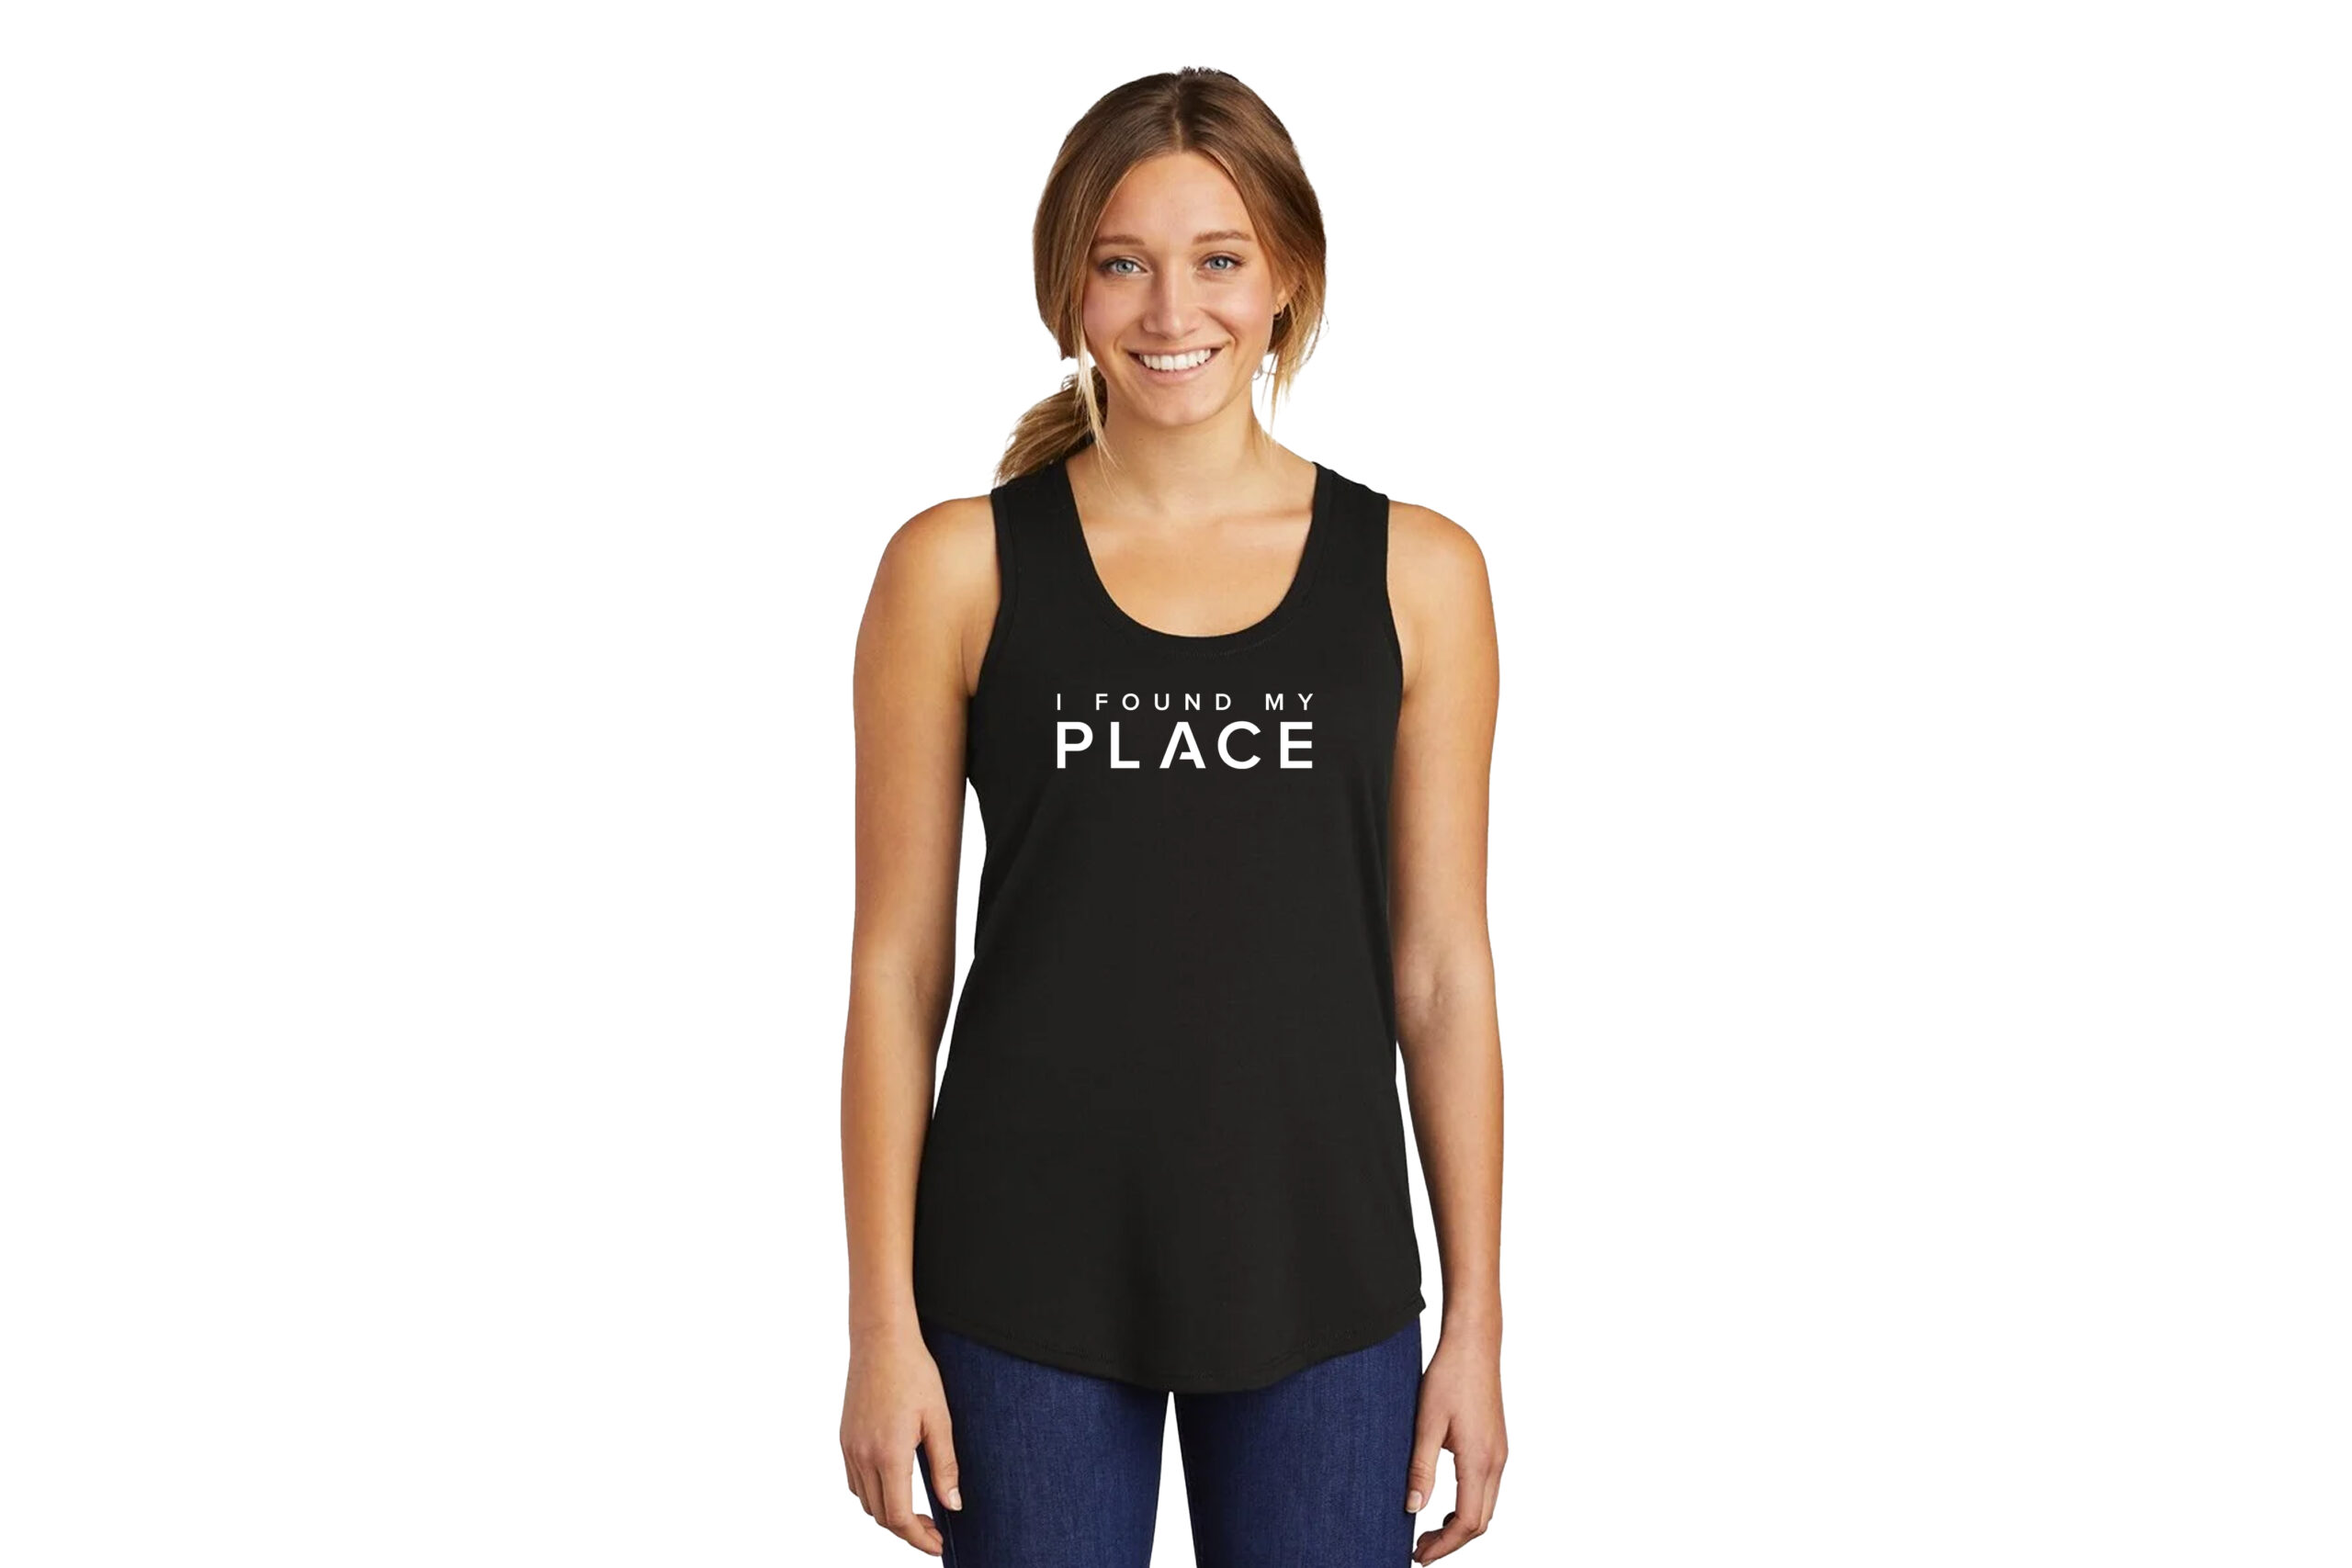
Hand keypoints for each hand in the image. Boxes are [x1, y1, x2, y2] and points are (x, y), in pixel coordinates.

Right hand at [840, 1321, 961, 1554]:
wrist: (881, 1340)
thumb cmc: (914, 1373)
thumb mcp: (939, 1420)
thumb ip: (945, 1466)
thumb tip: (953, 1505)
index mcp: (889, 1454)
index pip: (899, 1517)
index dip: (919, 1538)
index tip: (938, 1545)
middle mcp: (863, 1456)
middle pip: (880, 1516)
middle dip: (908, 1531)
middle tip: (935, 1531)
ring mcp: (850, 1448)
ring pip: (866, 1502)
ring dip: (889, 1514)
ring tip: (918, 1512)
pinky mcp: (845, 1439)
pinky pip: (856, 1482)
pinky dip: (874, 1494)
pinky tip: (895, 1485)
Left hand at [1405, 1327, 1506, 1562]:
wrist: (1474, 1343)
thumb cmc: (1449, 1376)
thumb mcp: (1426, 1422)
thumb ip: (1421, 1468)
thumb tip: (1413, 1508)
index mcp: (1479, 1460)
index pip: (1467, 1522)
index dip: (1443, 1545)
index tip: (1419, 1555)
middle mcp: (1496, 1461)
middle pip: (1480, 1522)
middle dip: (1451, 1542)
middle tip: (1419, 1549)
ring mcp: (1500, 1453)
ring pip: (1486, 1507)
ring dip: (1461, 1526)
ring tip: (1428, 1531)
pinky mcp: (1497, 1444)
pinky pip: (1487, 1489)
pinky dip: (1468, 1506)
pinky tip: (1445, 1503)